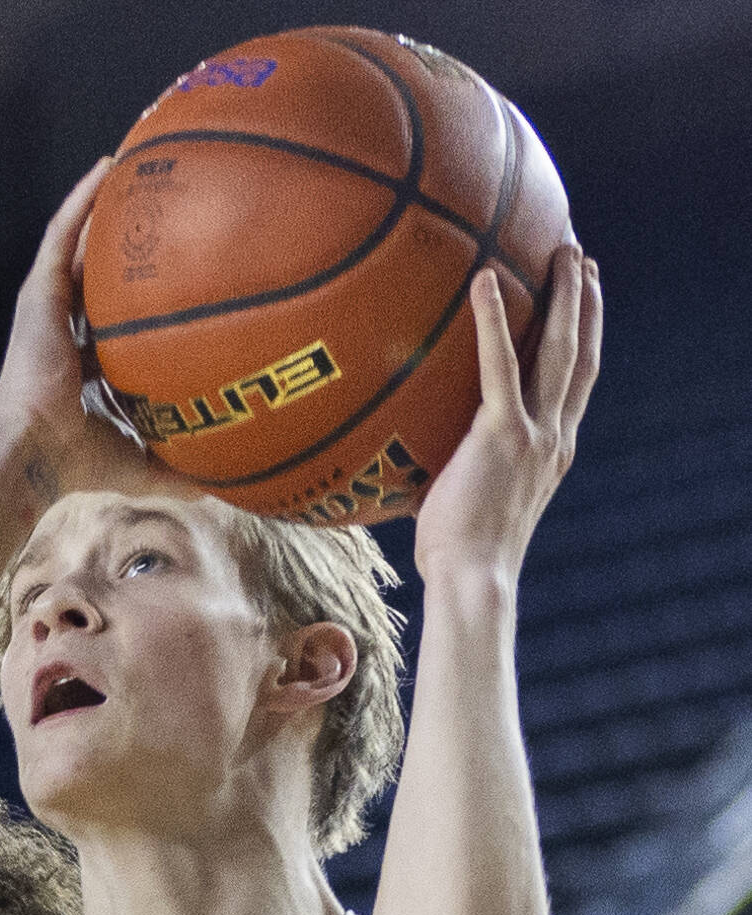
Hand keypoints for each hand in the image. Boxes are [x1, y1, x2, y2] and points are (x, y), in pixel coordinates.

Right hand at [0, 161, 172, 503]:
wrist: (34, 451)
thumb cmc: (76, 463)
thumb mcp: (137, 463)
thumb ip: (176, 470)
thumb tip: (223, 490)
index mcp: (79, 368)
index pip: (111, 326)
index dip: (138, 304)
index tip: (172, 284)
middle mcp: (62, 332)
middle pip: (96, 277)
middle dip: (122, 246)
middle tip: (159, 212)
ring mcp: (48, 309)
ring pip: (77, 245)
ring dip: (102, 207)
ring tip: (135, 168)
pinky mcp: (38, 293)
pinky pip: (61, 233)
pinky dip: (82, 200)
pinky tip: (108, 167)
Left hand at [414, 243, 600, 582]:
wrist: (472, 580)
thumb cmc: (457, 559)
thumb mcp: (466, 506)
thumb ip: (456, 473)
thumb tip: (409, 461)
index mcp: (551, 453)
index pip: (576, 386)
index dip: (586, 342)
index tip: (585, 305)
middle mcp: (554, 438)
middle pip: (581, 356)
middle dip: (587, 304)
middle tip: (584, 260)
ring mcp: (535, 434)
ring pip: (563, 350)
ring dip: (567, 297)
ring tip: (565, 252)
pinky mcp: (502, 434)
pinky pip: (500, 364)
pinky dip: (495, 319)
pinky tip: (485, 279)